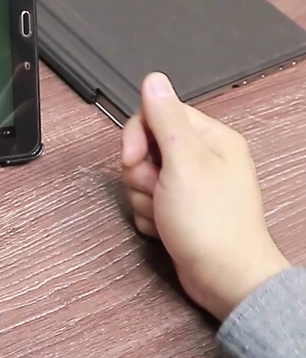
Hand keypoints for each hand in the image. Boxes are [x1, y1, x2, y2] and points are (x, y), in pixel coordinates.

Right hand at [121, 72, 290, 320]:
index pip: (158, 115)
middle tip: (155, 190)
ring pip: (142, 177)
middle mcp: (205, 158)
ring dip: (141, 197)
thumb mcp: (183, 162)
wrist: (224, 277)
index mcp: (212, 138)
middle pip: (146, 147)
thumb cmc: (211, 225)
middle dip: (139, 173)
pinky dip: (147, 215)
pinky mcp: (182, 209)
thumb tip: (154, 80)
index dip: (137, 137)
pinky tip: (162, 227)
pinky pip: (147, 201)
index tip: (133, 159)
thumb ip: (165, 118)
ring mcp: (193, 185)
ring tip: (162, 214)